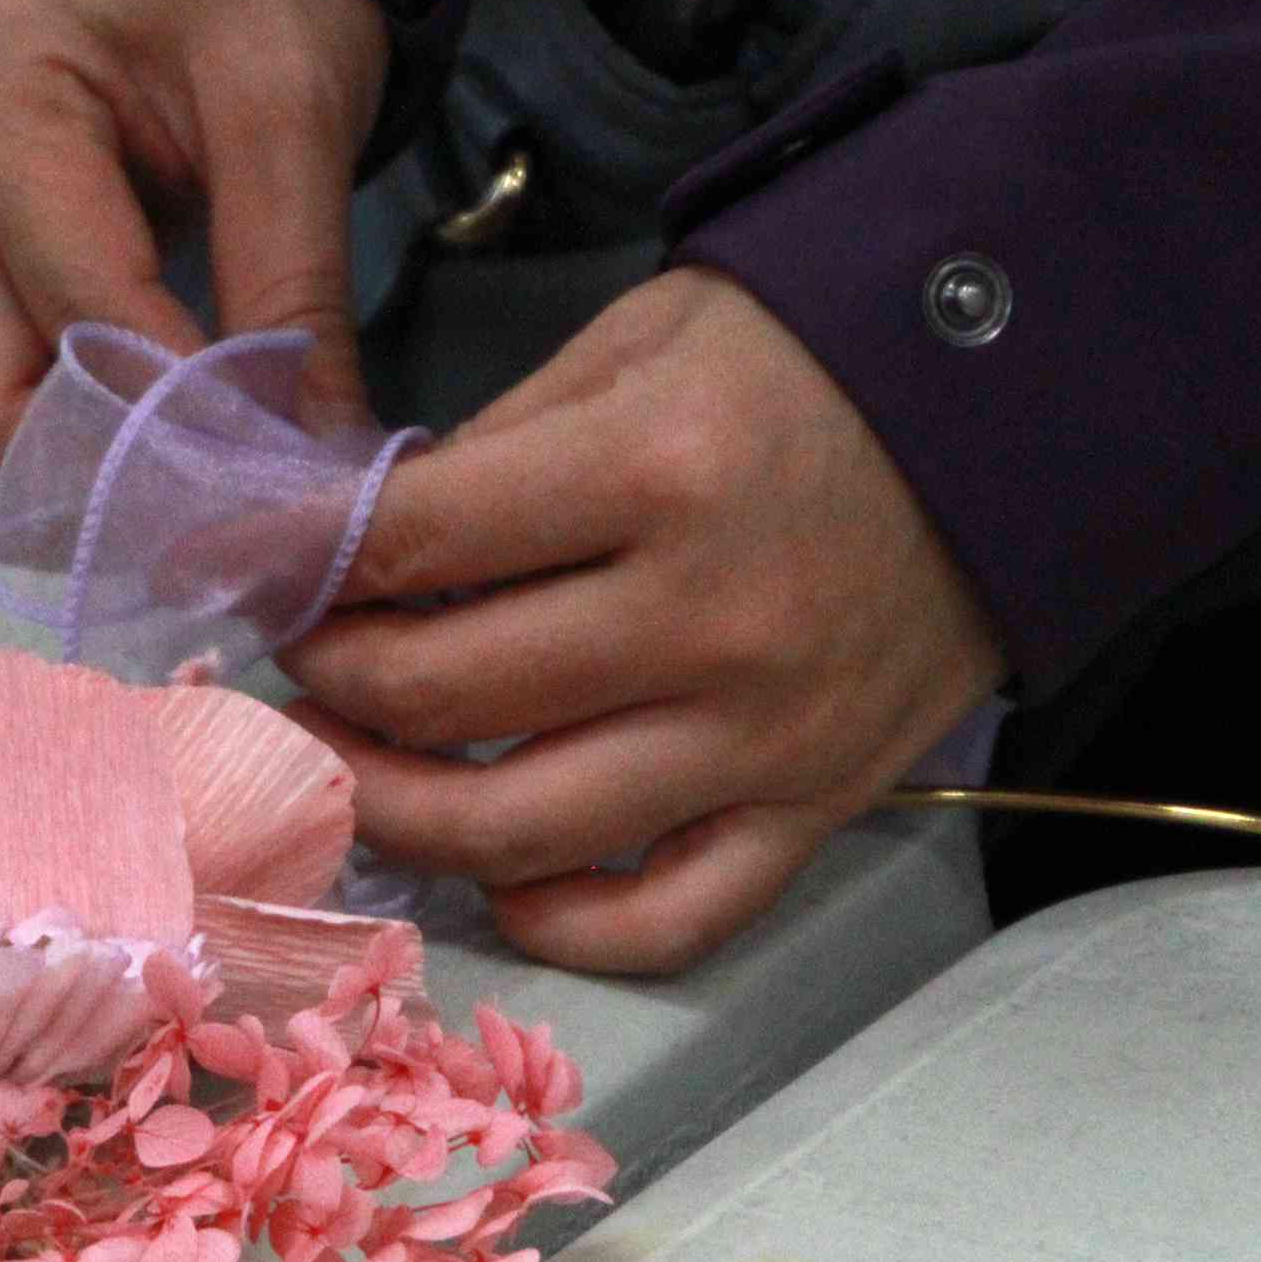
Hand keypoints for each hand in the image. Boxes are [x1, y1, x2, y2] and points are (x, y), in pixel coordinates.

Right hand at [0, 0, 386, 542]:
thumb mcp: (295, 104)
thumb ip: (296, 291)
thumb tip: (317, 473)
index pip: (77, 325)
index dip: (178, 437)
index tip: (280, 505)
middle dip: (92, 502)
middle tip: (223, 537)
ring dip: (38, 509)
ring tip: (172, 517)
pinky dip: (12, 478)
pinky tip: (114, 476)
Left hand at [280, 266, 1004, 973]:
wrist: (1030, 407)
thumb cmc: (815, 357)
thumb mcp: (638, 342)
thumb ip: (494, 452)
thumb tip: (346, 547)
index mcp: (655, 474)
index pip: (410, 546)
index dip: (287, 561)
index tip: (231, 563)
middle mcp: (707, 621)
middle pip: (439, 697)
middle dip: (325, 680)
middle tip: (290, 655)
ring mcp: (764, 734)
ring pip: (517, 830)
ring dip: (391, 809)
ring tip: (340, 766)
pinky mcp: (818, 807)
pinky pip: (666, 917)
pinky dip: (560, 919)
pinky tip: (492, 871)